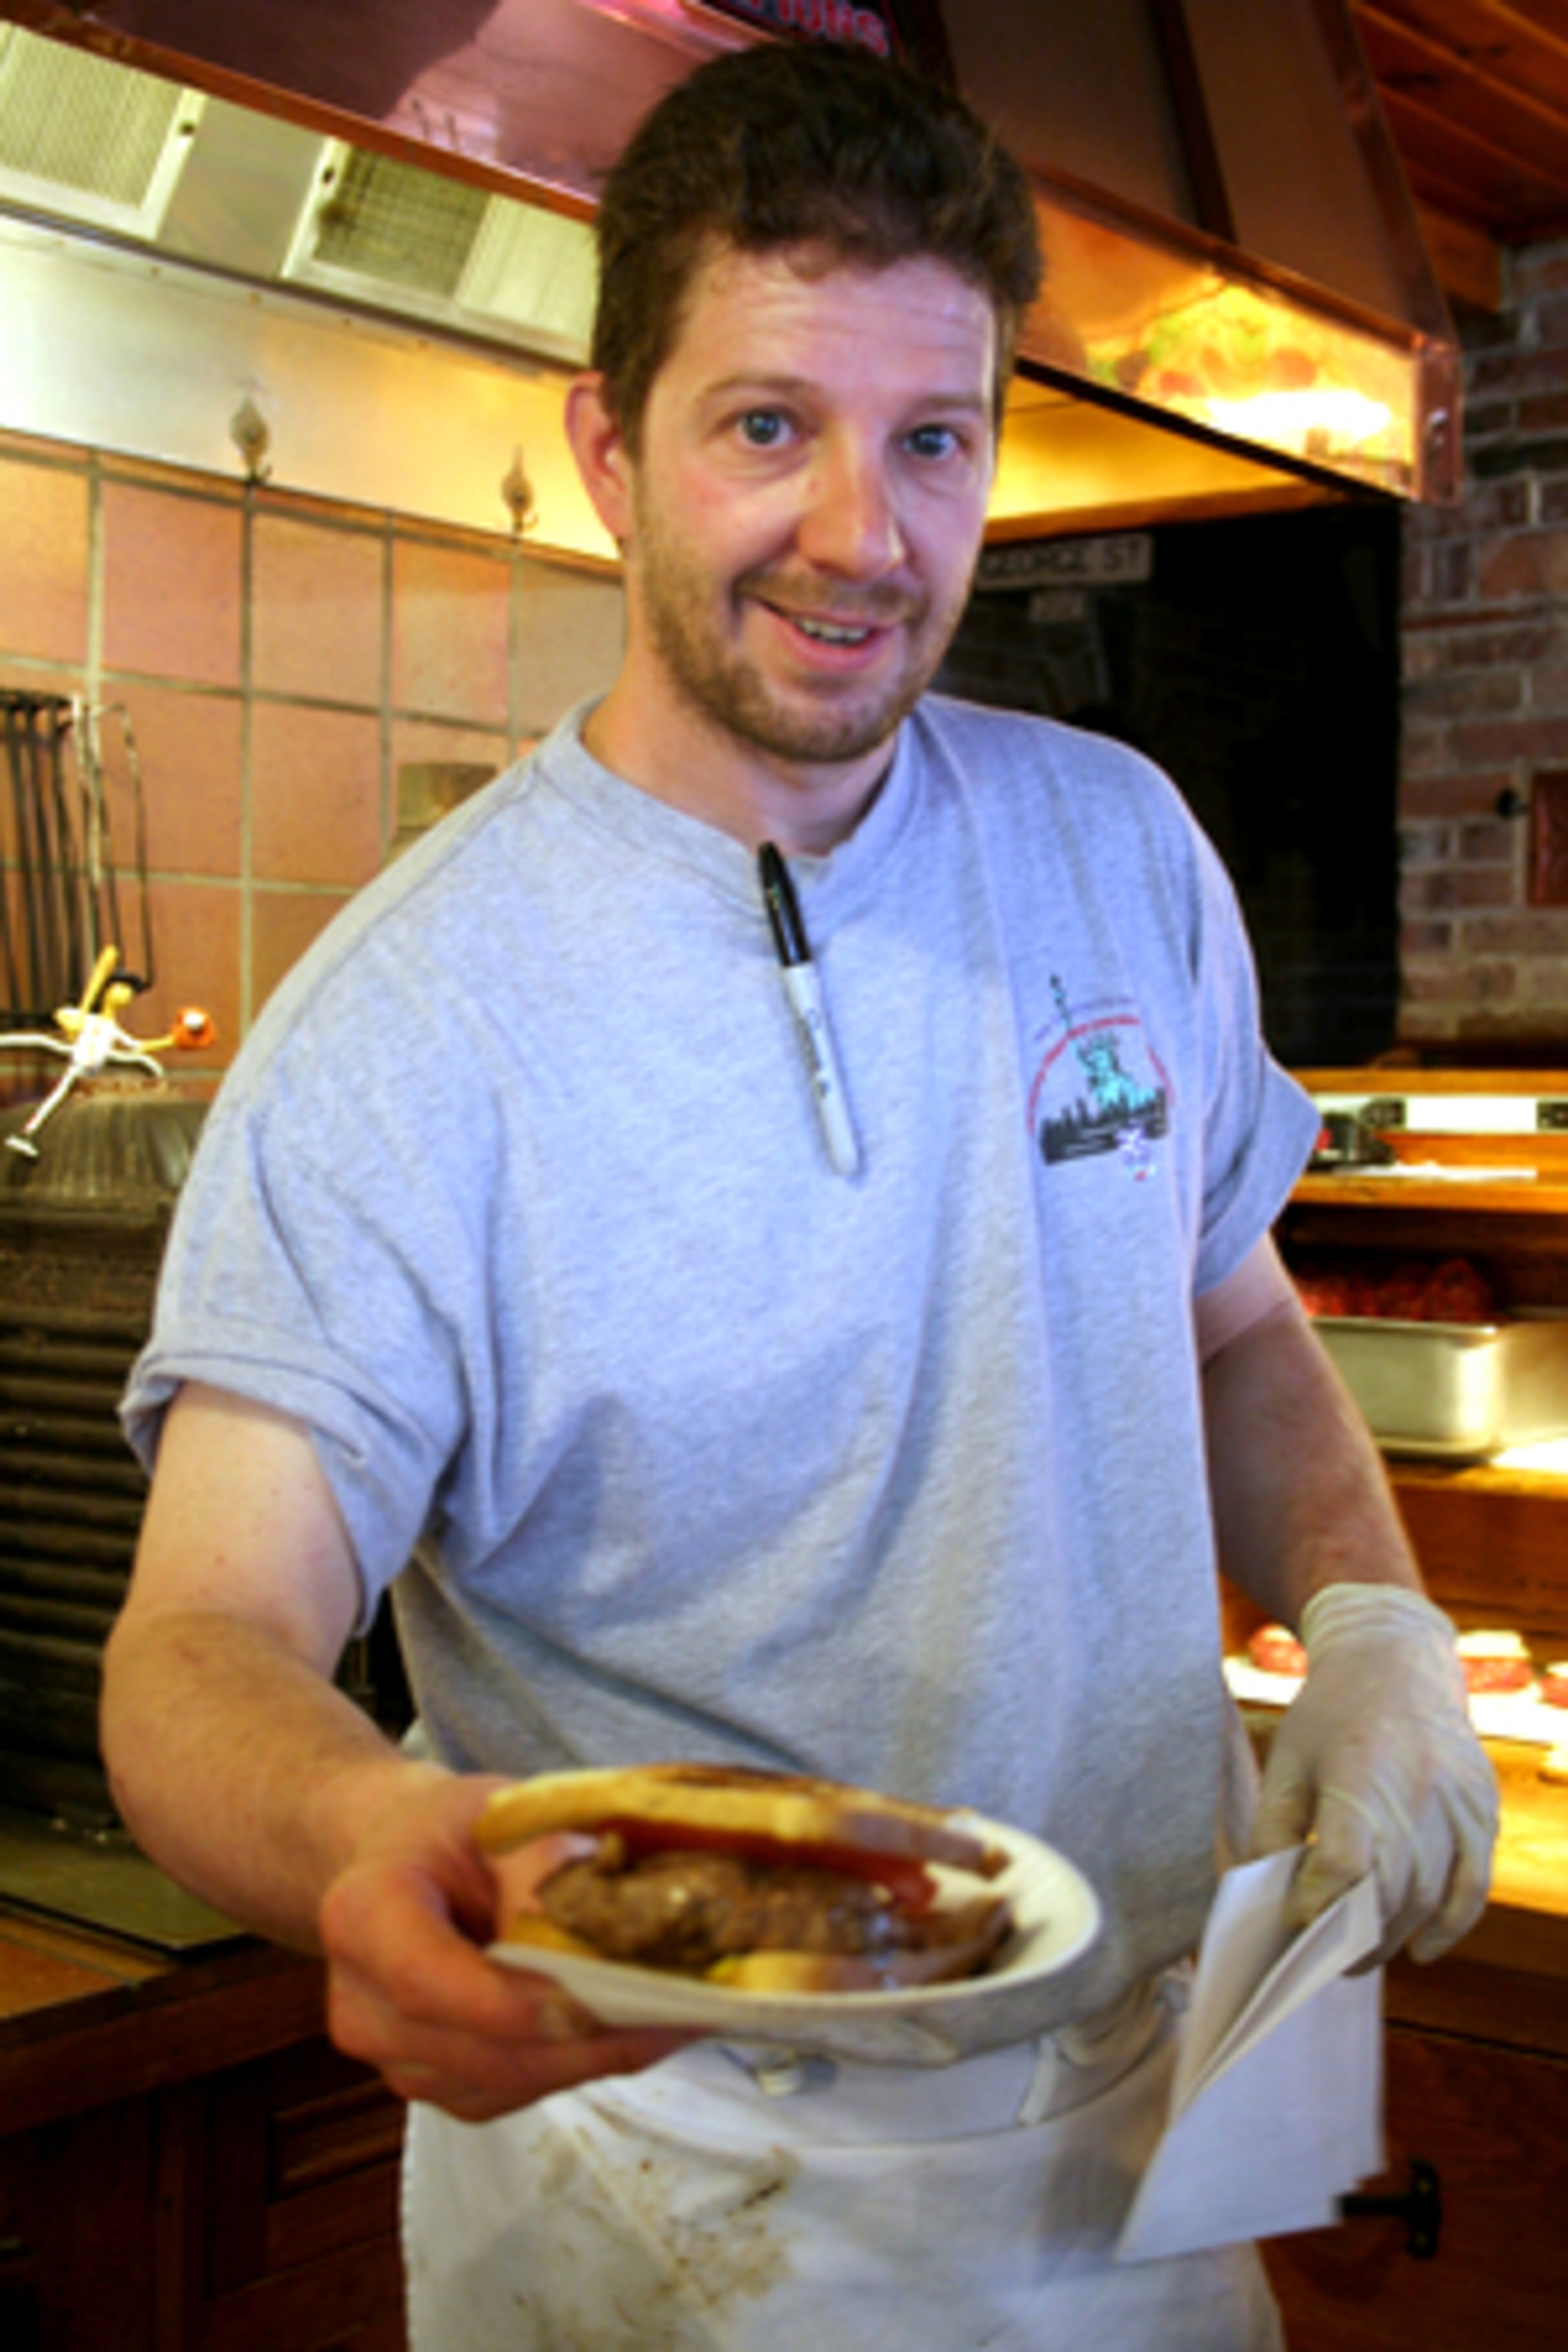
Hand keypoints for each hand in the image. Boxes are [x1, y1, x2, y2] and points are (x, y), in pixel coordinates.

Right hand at [318, 1768, 694, 2120]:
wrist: (408, 1863)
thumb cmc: (454, 1833)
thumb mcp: (498, 1812)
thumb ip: (544, 1861)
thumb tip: (611, 1918)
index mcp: (364, 1914)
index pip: (425, 1980)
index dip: (508, 2002)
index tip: (589, 2002)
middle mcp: (363, 2003)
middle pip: (476, 2049)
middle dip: (581, 2039)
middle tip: (678, 2012)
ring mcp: (393, 2056)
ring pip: (502, 2082)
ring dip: (591, 2058)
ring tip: (674, 2017)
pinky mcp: (434, 2084)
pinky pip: (510, 2094)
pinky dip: (574, 2067)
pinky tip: (630, 2030)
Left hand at [1250, 1584, 1498, 1965]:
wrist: (1398, 1661)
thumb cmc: (1330, 1714)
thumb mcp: (1286, 1761)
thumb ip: (1272, 1831)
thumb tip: (1269, 1899)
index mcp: (1359, 1775)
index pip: (1343, 1866)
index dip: (1316, 1903)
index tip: (1295, 1921)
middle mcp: (1417, 1794)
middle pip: (1388, 1894)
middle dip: (1352, 1938)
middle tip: (1322, 1961)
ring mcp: (1458, 1806)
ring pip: (1428, 1899)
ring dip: (1394, 1936)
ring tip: (1359, 1955)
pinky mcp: (1483, 1813)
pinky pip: (1473, 1887)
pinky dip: (1449, 1926)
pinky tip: (1421, 1949)